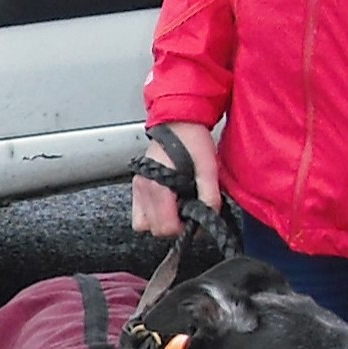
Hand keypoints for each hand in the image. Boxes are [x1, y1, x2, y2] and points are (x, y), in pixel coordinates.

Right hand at [130, 121, 221, 237]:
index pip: (166, 227)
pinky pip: (139, 211)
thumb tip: (210, 215)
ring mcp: (138, 186)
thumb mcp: (208, 167)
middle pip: (153, 229)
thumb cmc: (192, 139)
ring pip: (142, 223)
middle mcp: (143, 188)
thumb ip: (209, 195)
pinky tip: (167, 201)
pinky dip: (152, 212)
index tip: (194, 221)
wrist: (178, 119)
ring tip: (176, 208)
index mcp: (159, 186)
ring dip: (159, 221)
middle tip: (188, 214)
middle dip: (172, 226)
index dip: (183, 229)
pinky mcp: (137, 183)